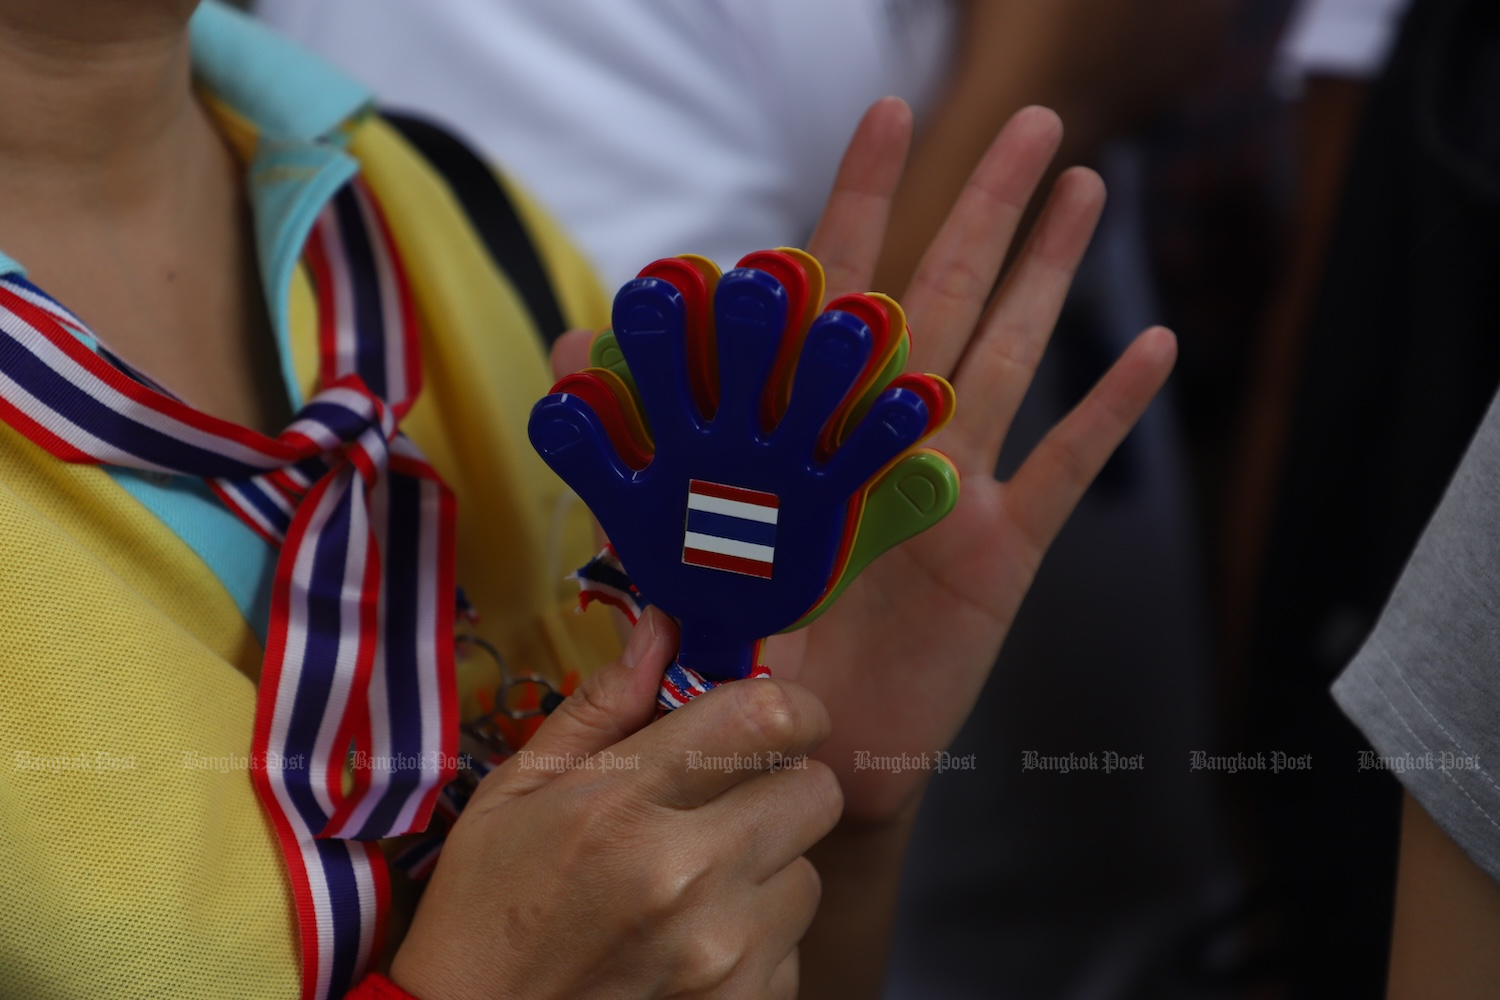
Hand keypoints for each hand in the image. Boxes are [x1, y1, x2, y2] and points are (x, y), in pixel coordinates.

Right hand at [390, 609, 842, 999]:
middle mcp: (688, 876)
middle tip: (724, 799)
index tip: (766, 715)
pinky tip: (694, 937)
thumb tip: (665, 626)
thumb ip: (603, 707)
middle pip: (816, 790)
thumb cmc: (488, 910)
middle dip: (781, 783)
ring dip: (768, 866)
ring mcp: (723, 952)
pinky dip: (757, 936)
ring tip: (696, 880)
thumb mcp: (517, 792)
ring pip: (810, 870)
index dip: (788, 706)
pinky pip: (795, 944)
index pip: (770, 719)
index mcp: (625, 806)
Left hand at [551, 101, 1175, 826]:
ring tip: (1083, 188)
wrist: (805, 741)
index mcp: (816, 426)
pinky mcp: (1003, 551)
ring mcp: (955, 488)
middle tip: (1026, 118)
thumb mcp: (676, 539)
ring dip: (1047, 274)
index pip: (840, 289)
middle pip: (945, 299)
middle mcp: (891, 439)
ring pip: (1010, 357)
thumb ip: (631, 441)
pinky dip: (1108, 412)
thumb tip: (566, 348)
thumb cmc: (747, 639)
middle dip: (981, 207)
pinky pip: (1064, 469)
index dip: (864, 202)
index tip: (886, 117)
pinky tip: (1153, 345)